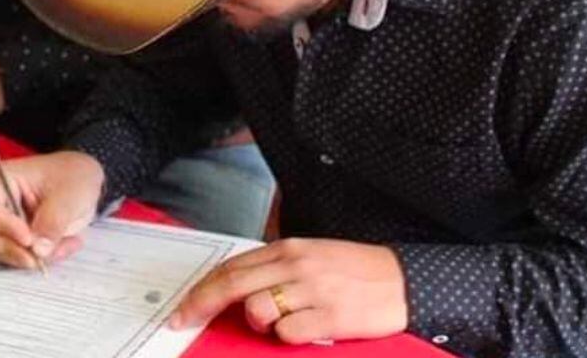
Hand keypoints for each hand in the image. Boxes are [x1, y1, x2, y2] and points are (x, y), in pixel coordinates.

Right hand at [0, 152, 103, 269]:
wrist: (86, 181)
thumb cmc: (74, 175)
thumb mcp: (70, 194)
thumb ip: (53, 221)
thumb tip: (38, 250)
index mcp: (3, 180)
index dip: (2, 227)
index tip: (28, 238)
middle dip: (9, 249)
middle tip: (36, 257)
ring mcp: (5, 223)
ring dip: (29, 257)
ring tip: (63, 245)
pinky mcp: (17, 239)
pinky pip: (19, 257)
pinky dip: (42, 259)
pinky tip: (65, 245)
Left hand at [170, 239, 407, 343]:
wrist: (404, 280)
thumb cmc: (354, 272)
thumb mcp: (310, 258)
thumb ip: (274, 270)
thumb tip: (235, 291)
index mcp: (287, 249)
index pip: (231, 268)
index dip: (201, 290)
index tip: (182, 308)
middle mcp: (295, 265)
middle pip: (232, 286)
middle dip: (201, 306)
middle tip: (184, 322)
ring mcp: (312, 290)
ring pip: (257, 311)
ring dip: (259, 324)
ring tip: (281, 323)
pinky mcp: (331, 316)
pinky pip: (288, 333)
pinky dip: (289, 337)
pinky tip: (305, 330)